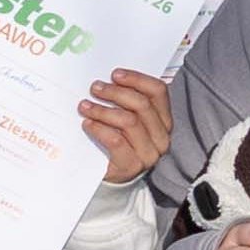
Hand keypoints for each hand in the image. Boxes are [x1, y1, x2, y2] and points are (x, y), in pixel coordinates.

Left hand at [84, 68, 175, 186]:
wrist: (112, 174)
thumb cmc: (119, 141)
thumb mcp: (128, 118)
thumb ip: (127, 101)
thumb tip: (110, 79)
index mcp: (164, 120)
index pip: (158, 91)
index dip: (136, 79)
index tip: (115, 74)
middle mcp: (161, 137)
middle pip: (142, 105)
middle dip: (115, 93)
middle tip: (96, 88)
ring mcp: (148, 154)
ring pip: (129, 122)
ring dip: (103, 110)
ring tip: (85, 106)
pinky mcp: (131, 166)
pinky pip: (116, 141)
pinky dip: (99, 129)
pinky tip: (87, 124)